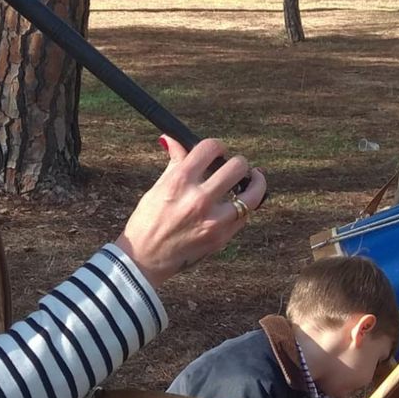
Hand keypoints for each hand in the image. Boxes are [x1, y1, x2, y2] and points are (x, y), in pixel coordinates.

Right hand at [115, 136, 267, 286]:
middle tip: (234, 168)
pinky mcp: (221, 238)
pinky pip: (244, 216)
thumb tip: (172, 138)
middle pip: (238, 166)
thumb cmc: (147, 221)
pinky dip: (244, 207)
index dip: (217, 146)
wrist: (144, 259)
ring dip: (254, 183)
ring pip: (252, 194)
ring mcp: (213, 220)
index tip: (217, 152)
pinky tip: (237, 203)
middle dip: (238, 163)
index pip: (210, 148)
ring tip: (252, 180)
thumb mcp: (158, 187)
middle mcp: (198, 199)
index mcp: (180, 181)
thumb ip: (175, 162)